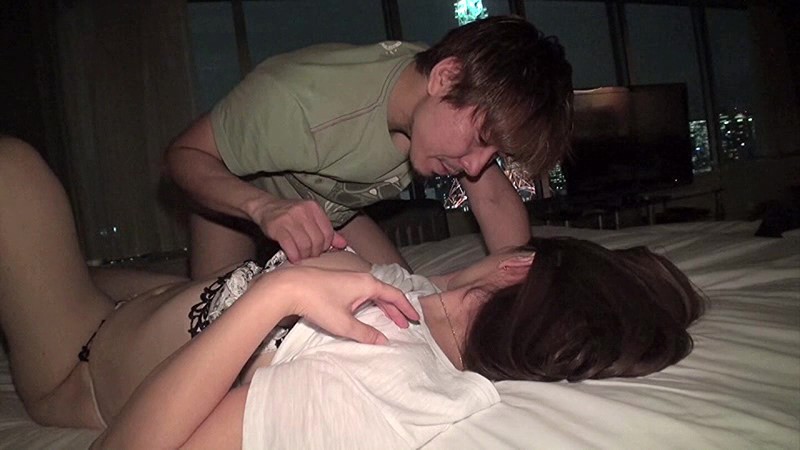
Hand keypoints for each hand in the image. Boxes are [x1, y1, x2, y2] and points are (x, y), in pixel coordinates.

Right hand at [250, 197, 346, 261]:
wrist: (266, 207)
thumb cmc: (291, 216)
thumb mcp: (310, 219)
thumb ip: (327, 231)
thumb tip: (343, 244)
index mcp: (314, 208)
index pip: (328, 233)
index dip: (325, 246)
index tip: (319, 250)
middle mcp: (303, 211)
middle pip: (317, 240)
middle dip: (315, 252)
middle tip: (309, 255)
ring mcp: (290, 219)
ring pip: (305, 245)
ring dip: (304, 255)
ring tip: (301, 256)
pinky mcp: (278, 227)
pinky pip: (291, 246)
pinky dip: (294, 255)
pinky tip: (293, 258)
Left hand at [265, 267, 419, 344]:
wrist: (290, 287)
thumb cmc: (318, 302)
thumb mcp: (344, 323)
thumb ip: (365, 334)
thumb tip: (384, 341)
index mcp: (368, 284)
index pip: (395, 295)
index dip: (406, 308)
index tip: (415, 318)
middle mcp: (361, 278)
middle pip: (386, 293)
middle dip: (397, 309)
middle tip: (405, 323)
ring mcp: (349, 278)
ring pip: (373, 292)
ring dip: (384, 306)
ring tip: (390, 319)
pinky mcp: (338, 282)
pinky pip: (362, 292)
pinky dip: (371, 302)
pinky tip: (367, 310)